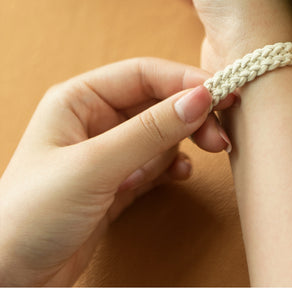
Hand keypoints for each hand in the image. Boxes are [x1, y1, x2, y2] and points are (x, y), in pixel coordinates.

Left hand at [0, 58, 232, 286]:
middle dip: (190, 113)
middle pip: (156, 102)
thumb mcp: (94, 165)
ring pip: (160, 132)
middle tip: (220, 132)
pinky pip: (156, 164)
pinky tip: (181, 175)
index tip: (220, 92)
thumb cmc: (31, 213)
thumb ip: (150, 131)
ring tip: (210, 151)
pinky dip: (173, 166)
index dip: (183, 79)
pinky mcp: (116, 184)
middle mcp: (93, 120)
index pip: (142, 74)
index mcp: (79, 99)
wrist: (9, 279)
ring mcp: (106, 153)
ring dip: (187, 139)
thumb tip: (200, 97)